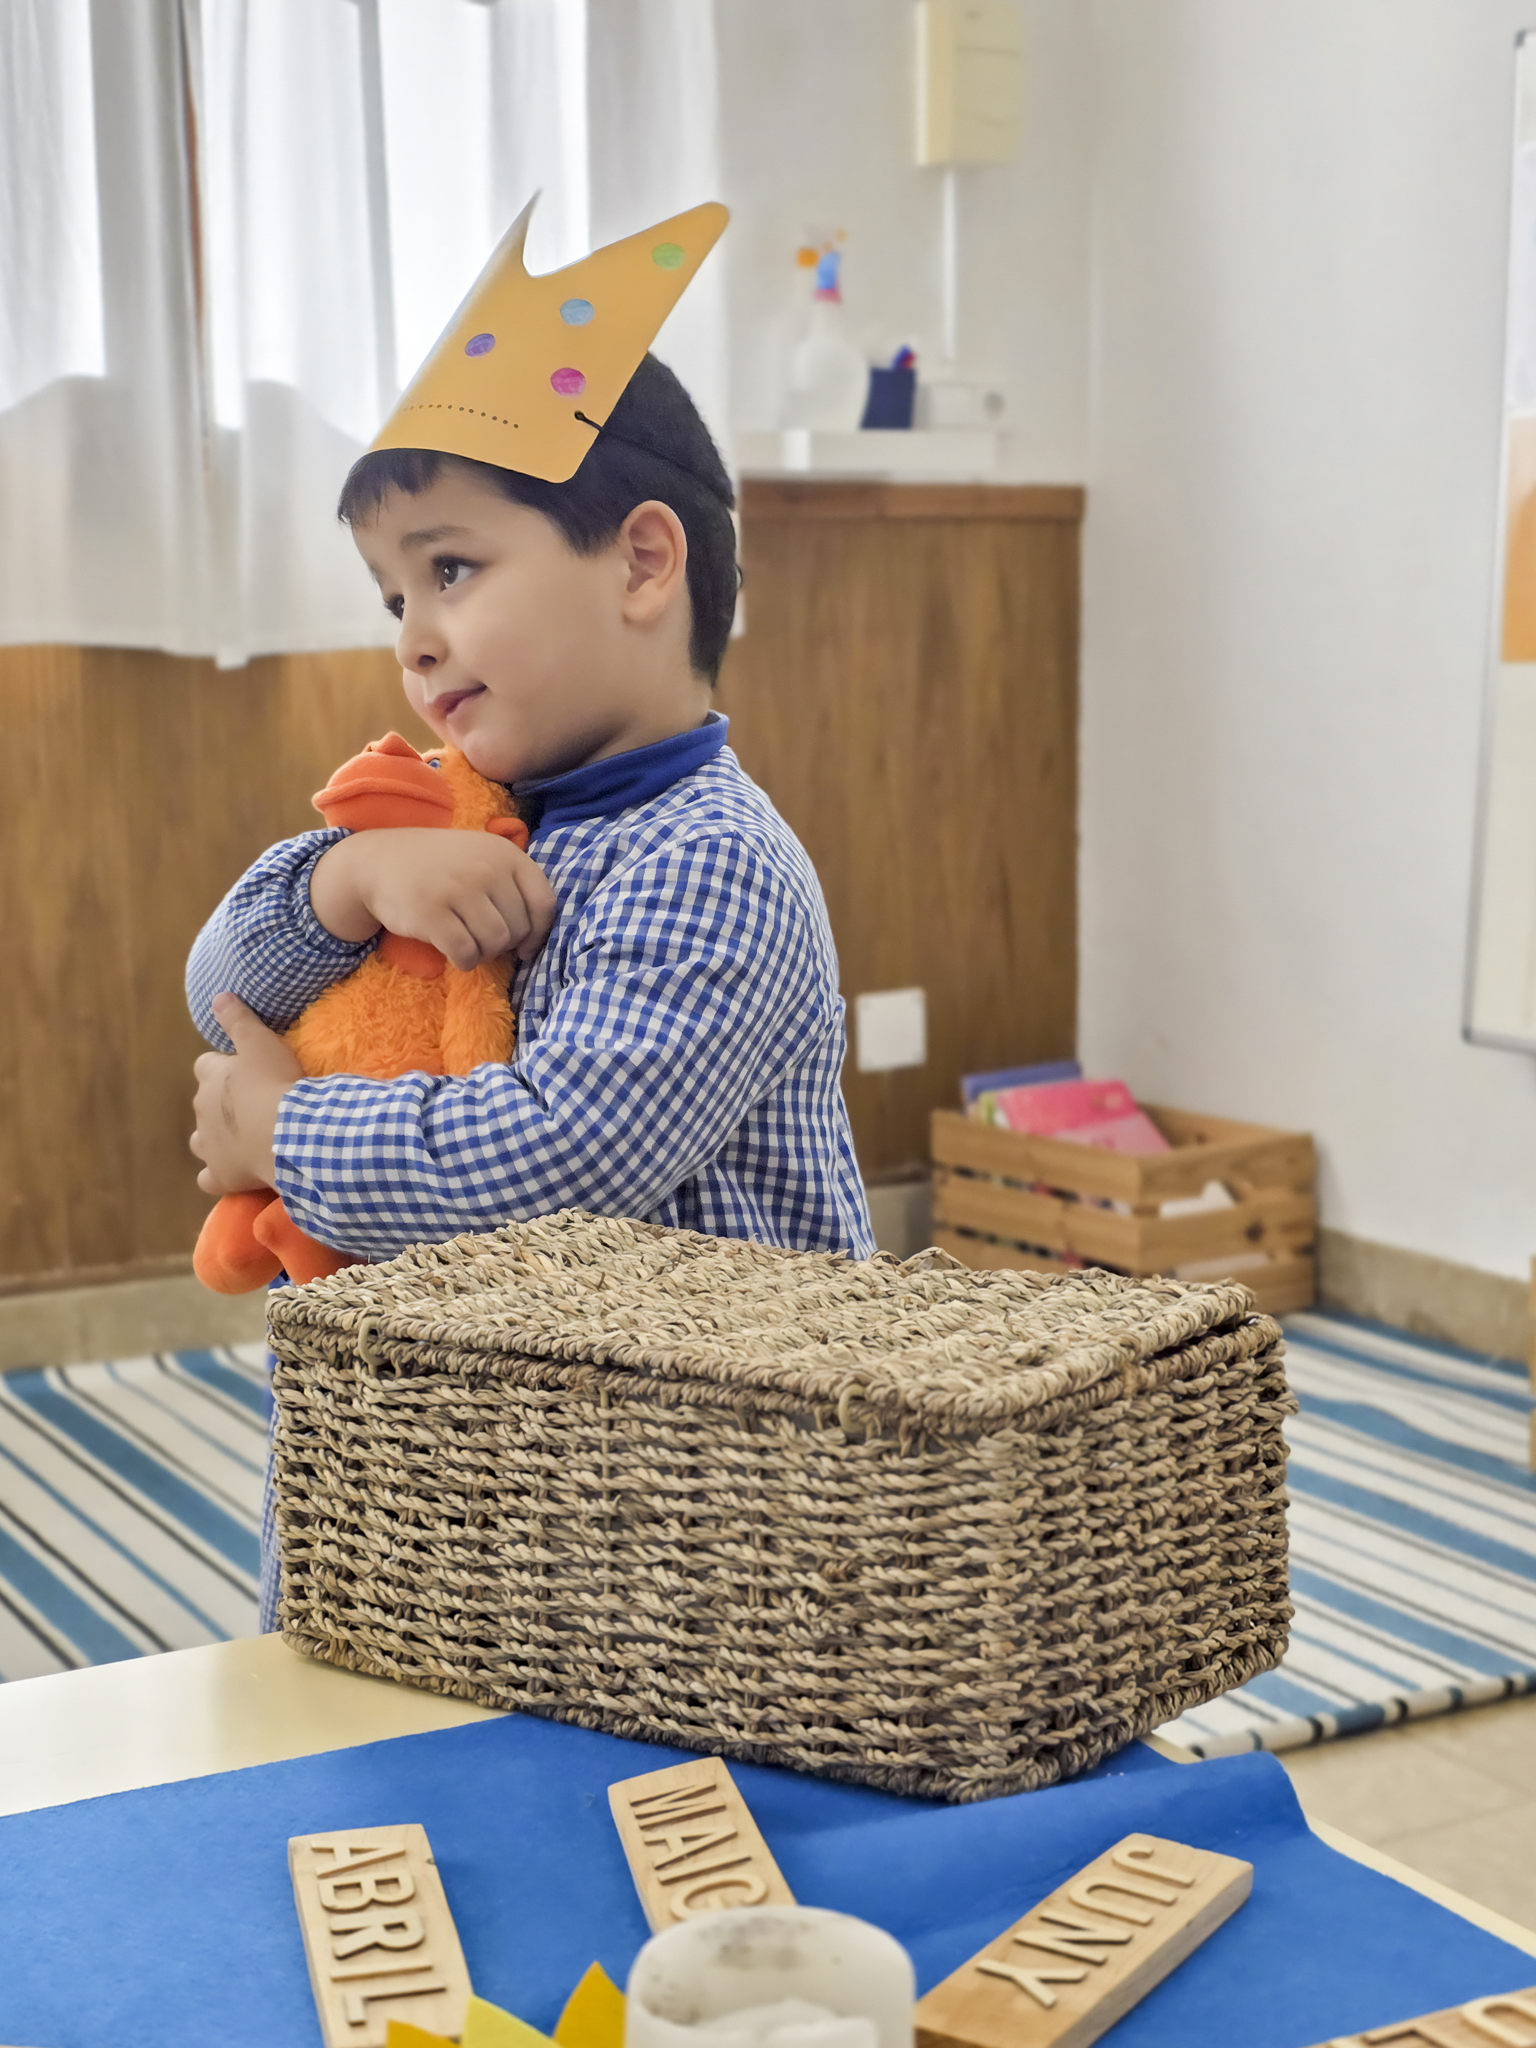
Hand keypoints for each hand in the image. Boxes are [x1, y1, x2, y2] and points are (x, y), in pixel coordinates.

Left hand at [190, 993, 303, 1196]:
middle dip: (223, 1103)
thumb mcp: (260, 1041)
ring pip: (201, 1140)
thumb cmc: (276, 1083)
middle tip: (258, 1103)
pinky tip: (234, 1172)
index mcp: (210, 1077)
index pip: (206, 1066)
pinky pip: (208, 1179)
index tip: (247, 1070)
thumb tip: (218, 996)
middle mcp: (202, 1111)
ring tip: (244, 1137)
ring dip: (216, 1137)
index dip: (225, 1068)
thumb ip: (238, 1018)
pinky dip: (217, 1175)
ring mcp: (208, 1146)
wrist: (287, 1133)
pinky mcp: (220, 1175)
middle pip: (204, 1103)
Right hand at [309, 829, 557, 970]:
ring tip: (469, 944)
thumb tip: (536, 940)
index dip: (539, 933)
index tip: (525, 946)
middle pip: (518, 928)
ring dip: (485, 954)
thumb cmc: (439, 866)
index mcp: (505, 853)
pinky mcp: (432, 914)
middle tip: (482, 938)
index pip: (544, 903)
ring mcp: (458, 890)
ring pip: (496, 943)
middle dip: (505, 944)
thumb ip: (513, 886)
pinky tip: (455, 953)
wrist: (379, 862)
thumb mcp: (482, 857)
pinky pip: (466, 953)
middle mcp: (485, 868)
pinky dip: (465, 962)